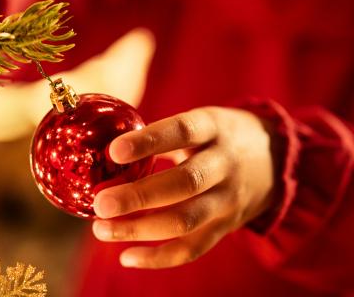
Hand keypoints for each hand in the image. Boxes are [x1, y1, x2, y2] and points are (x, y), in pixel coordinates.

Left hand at [92, 107, 275, 268]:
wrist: (276, 159)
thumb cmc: (219, 136)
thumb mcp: (201, 120)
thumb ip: (162, 134)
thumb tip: (105, 150)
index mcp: (214, 128)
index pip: (182, 131)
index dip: (148, 142)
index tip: (114, 151)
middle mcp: (225, 164)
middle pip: (184, 183)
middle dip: (138, 197)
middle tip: (100, 203)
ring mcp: (228, 199)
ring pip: (185, 221)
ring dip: (139, 229)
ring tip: (101, 229)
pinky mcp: (226, 227)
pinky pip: (193, 249)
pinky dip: (158, 257)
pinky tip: (126, 256)